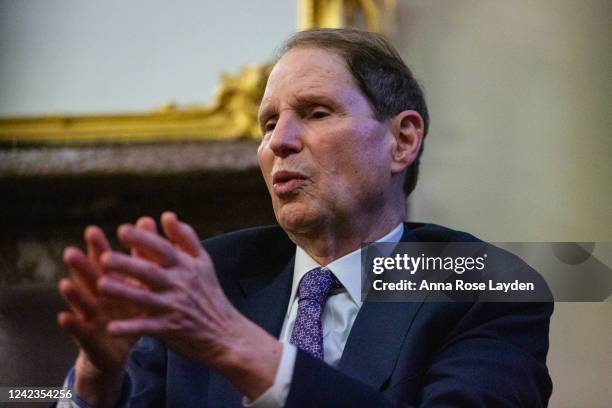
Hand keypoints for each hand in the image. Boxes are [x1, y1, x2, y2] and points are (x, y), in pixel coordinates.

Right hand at [57, 218, 155, 406]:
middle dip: (80, 267)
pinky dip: (73, 325)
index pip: (103, 263)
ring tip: (65, 284)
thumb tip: (148, 223)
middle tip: (70, 252)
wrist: (120, 351)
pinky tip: (64, 317)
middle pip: (89, 279)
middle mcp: (97, 298)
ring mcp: (91, 318)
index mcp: (112, 283)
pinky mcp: (89, 339)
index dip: (98, 249)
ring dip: (73, 295)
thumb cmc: (130, 313)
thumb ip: (142, 257)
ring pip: (82, 304)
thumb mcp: (139, 287)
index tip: (92, 231)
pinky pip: (81, 332)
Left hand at [98, 212, 281, 399]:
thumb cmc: (209, 293)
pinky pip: (147, 328)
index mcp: (185, 266)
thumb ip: (185, 238)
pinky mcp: (170, 330)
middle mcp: (179, 285)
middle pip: (151, 272)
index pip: (163, 249)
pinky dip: (130, 328)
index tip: (122, 230)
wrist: (226, 333)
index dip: (144, 239)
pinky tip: (111, 328)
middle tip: (104, 257)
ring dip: (124, 293)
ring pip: (146, 299)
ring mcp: (174, 308)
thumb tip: (166, 215)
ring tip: (100, 286)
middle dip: (128, 264)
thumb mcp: (203, 262)